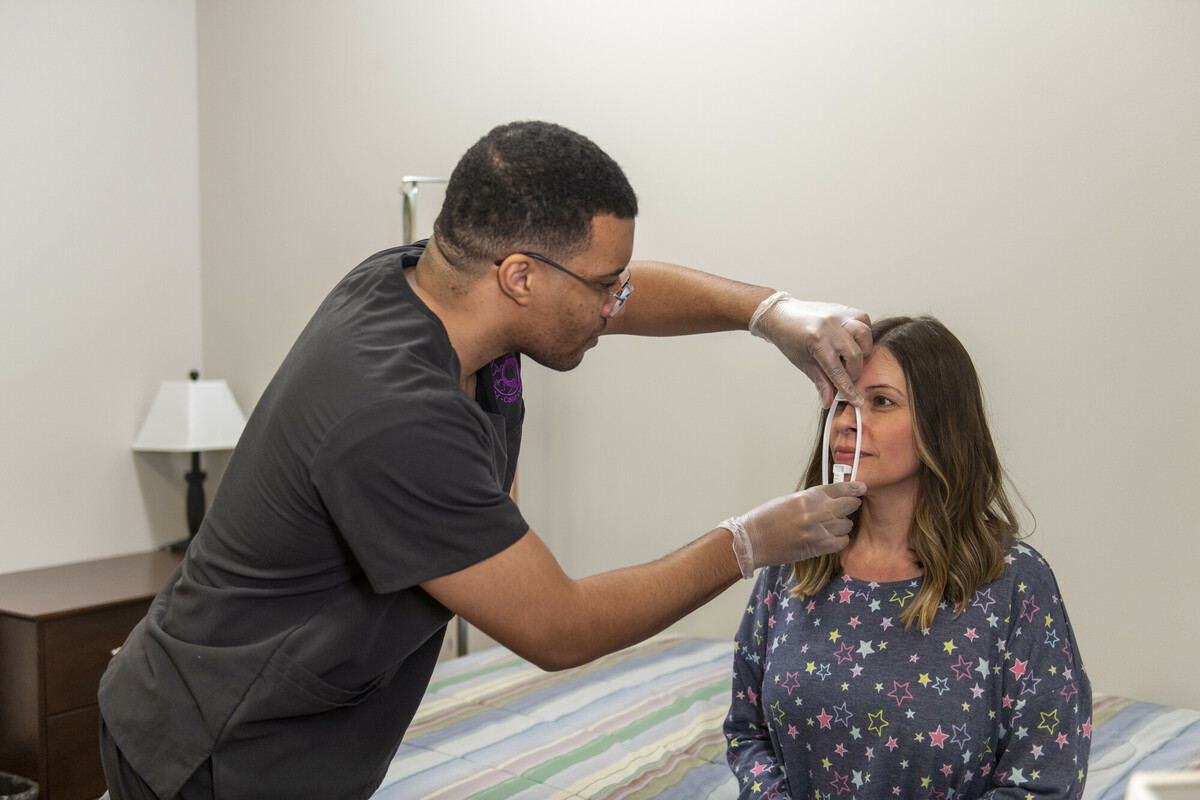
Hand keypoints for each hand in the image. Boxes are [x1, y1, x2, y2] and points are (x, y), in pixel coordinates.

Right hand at [722, 482, 864, 578]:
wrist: (752, 540)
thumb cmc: (766, 519)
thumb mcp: (790, 501)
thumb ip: (812, 499)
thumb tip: (831, 500)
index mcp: (807, 497)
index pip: (838, 489)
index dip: (853, 488)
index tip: (861, 488)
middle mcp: (815, 512)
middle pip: (848, 505)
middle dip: (851, 505)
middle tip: (851, 506)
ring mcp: (817, 530)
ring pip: (846, 524)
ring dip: (843, 524)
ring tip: (834, 525)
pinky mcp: (816, 547)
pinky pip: (841, 542)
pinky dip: (839, 539)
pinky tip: (832, 537)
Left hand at [749, 292, 872, 406]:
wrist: (780, 315)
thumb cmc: (789, 339)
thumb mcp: (803, 363)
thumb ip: (820, 382)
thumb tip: (829, 401)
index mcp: (817, 341)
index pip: (838, 371)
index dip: (848, 389)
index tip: (857, 401)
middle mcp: (830, 326)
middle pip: (855, 356)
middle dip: (853, 371)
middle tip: (846, 376)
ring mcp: (839, 314)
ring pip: (864, 336)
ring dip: (861, 351)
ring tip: (848, 356)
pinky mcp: (844, 308)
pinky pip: (864, 322)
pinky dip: (862, 335)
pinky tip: (851, 341)